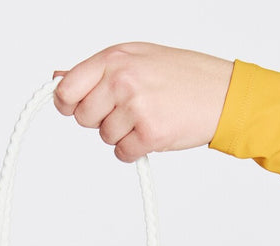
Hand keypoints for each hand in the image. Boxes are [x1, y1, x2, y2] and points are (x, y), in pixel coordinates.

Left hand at [51, 41, 233, 162]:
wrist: (222, 92)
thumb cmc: (181, 75)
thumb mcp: (136, 57)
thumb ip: (96, 70)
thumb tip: (57, 77)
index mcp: (115, 58)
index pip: (66, 89)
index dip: (68, 104)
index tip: (77, 107)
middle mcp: (122, 80)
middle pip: (83, 118)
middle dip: (100, 120)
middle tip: (127, 110)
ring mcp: (136, 107)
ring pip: (104, 137)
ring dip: (121, 135)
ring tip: (147, 117)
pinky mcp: (149, 133)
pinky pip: (122, 153)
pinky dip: (134, 150)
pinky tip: (152, 133)